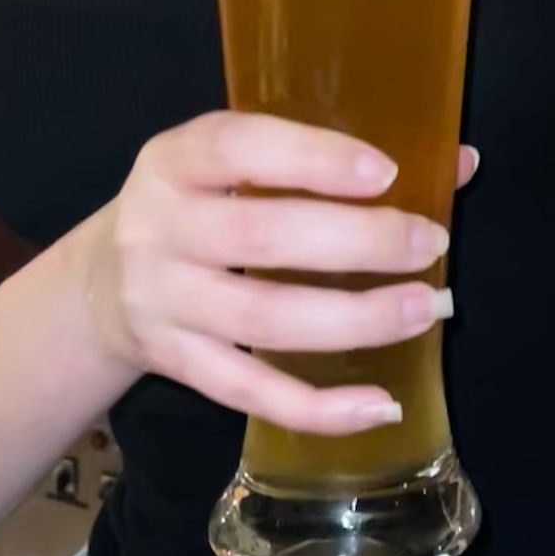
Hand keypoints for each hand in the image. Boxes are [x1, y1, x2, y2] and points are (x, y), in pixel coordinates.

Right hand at [81, 114, 479, 435]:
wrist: (96, 285)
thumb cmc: (198, 206)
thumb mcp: (236, 164)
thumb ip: (332, 158)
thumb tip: (458, 163)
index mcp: (176, 161)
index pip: (241, 149)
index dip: (314, 159)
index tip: (386, 173)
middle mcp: (160, 230)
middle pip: (261, 239)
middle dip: (356, 243)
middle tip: (430, 244)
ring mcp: (164, 304)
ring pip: (263, 321)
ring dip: (354, 319)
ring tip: (424, 309)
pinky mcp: (178, 366)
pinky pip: (250, 392)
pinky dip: (318, 406)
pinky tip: (381, 403)